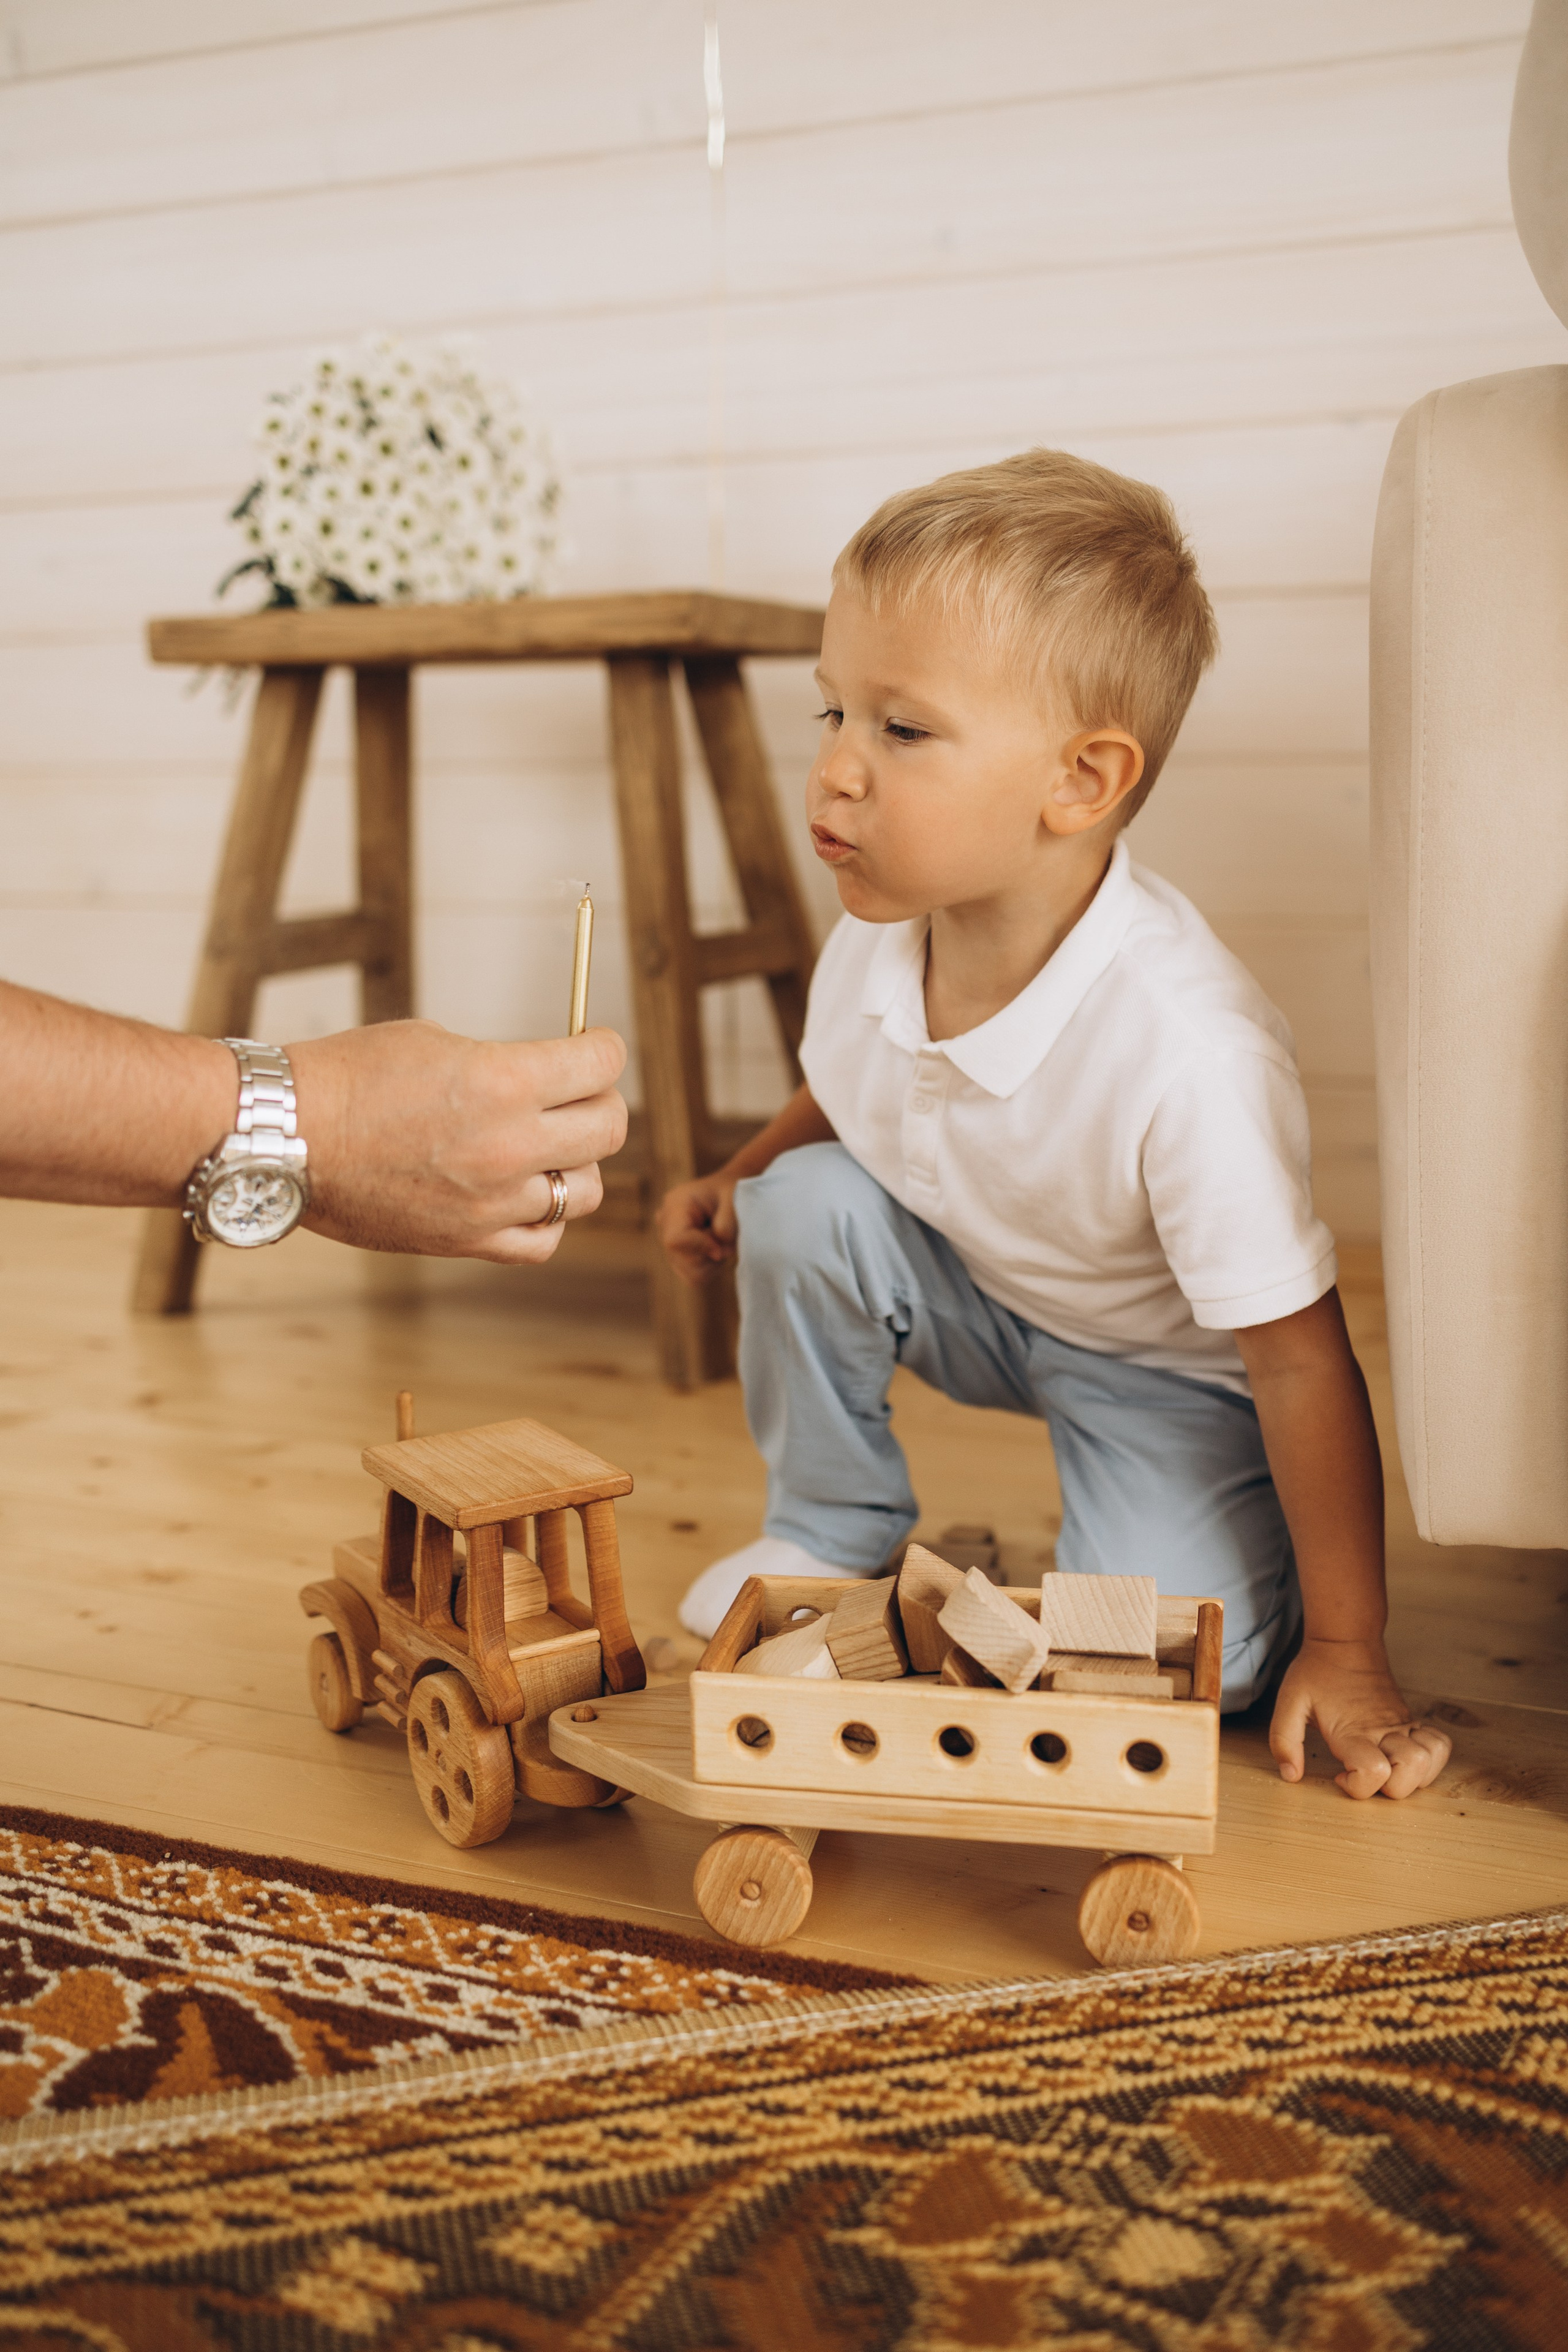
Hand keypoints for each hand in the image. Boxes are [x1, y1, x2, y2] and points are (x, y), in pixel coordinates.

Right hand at [290, 1021, 626, 1263]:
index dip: (605, 1049)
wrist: (284, 1136)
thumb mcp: (437, 1044)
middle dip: (600, 1102)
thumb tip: (549, 1077)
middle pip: (608, 1129)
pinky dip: (544, 1218)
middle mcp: (507, 1145)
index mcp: (502, 1081)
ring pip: (584, 1190)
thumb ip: (505, 1066)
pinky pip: (541, 1241)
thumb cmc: (348, 1077)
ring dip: (575, 1164)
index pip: (601, 1065)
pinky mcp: (466, 1241)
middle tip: (578, 1093)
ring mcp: (490, 1201)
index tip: (595, 1047)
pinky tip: (524, 1194)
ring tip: (547, 1147)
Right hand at [656, 1167, 740, 1285]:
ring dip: (712, 1262)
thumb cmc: (732, 1191)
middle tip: (728, 1238)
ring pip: (690, 1273)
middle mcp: (665, 1224)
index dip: (701, 1247)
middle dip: (710, 1255)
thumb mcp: (734, 1199)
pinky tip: (716, 1248)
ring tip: (722, 1242)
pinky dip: (710, 1267)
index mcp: (675, 1205)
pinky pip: (694, 1277)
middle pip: (682, 1260)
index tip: (723, 1247)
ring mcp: (668, 1242)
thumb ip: (726, 1224)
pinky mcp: (676, 1255)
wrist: (729, 1192)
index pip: (675, 1240)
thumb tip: (717, 1253)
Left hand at [1269, 1637, 1451, 1799]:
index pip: (1373, 1773)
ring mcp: (1401, 1725)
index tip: (1339, 1775)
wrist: (1345, 1641)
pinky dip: (1431, 1760)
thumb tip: (1290, 1775)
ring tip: (1385, 1768)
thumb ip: (1283, 1741)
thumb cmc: (1316, 1672)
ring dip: (1412, 1777)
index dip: (1357, 1787)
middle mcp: (1382, 1731)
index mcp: (1352, 1730)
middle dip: (1389, 1789)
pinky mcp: (1410, 1721)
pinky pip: (1439, 1745)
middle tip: (1363, 1773)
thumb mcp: (1288, 1702)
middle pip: (1409, 1775)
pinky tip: (1403, 1757)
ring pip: (1430, 1762)